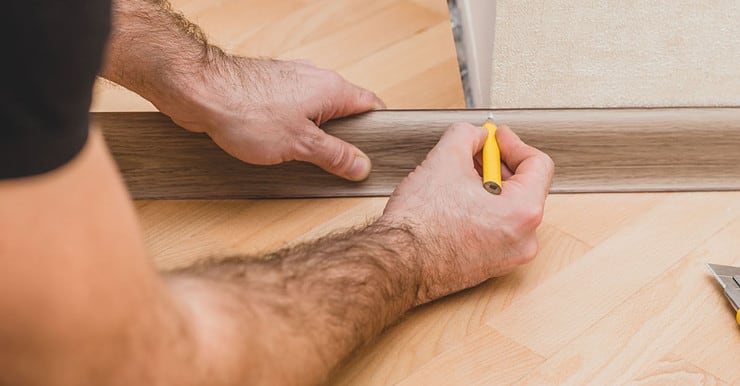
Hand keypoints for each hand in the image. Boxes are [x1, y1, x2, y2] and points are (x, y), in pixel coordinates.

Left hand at [157, 56, 384, 180]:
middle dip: (343, 139)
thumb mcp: (301, 145)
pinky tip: (280, 147)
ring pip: (316, 112)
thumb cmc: (247, 111)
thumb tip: (361, 165)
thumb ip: (335, 156)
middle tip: (339, 165)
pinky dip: (293, 129)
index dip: (379, 129)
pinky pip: (293, 111)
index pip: (371, 105)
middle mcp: (315, 79)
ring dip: (314, 136)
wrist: (199, 92)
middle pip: (344, 111)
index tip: (377, 153)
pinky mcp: (269, 89)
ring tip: (305, 158)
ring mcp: (291, 82)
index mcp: (332, 88)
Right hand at [381, 123, 553, 304]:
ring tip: (458, 179)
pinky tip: (454, 203)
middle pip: (524, 187)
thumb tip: (475, 135)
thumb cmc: (419, 224)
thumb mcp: (444, 159)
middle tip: (473, 153)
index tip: (496, 137)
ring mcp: (508, 257)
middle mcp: (524, 239)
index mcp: (523, 212)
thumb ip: (467, 135)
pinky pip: (497, 229)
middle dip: (497, 165)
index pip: (538, 165)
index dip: (514, 143)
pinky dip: (482, 211)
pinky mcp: (490, 267)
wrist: (397, 262)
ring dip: (488, 188)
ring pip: (509, 209)